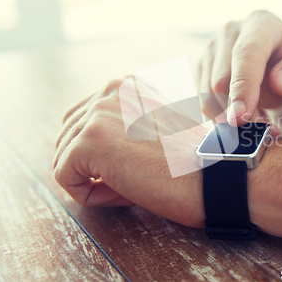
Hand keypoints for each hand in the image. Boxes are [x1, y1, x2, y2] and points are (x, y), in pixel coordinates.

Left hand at [53, 78, 205, 227]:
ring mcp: (98, 114)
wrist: (218, 172)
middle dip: (92, 165)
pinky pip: (64, 176)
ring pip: (64, 156)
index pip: (85, 116)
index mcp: (128, 85)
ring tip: (130, 189)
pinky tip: (123, 195)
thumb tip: (90, 150)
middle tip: (131, 181)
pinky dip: (88, 195)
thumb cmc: (196, 159)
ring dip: (92, 180)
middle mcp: (111, 90)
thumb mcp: (160, 127)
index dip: (103, 151)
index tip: (136, 164)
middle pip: (69, 135)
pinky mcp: (90, 142)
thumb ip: (126, 124)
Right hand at [195, 10, 281, 125]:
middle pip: (220, 79)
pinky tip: (248, 118)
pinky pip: (205, 101)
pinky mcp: (204, 67)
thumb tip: (280, 82)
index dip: (241, 87)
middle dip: (239, 113)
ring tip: (262, 123)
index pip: (245, 54)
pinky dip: (224, 119)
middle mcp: (231, 31)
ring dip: (232, 120)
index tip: (241, 118)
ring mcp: (213, 48)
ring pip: (208, 94)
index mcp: (262, 24)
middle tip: (266, 130)